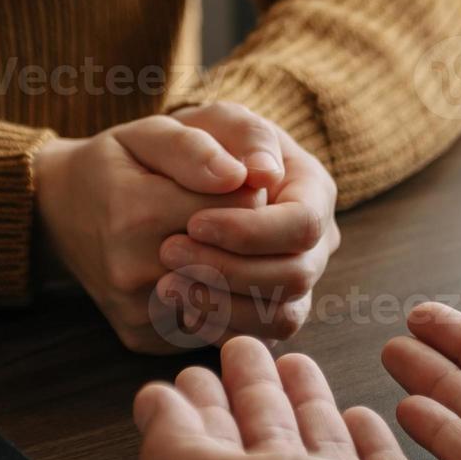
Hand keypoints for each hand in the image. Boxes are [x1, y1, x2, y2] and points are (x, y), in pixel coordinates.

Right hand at [34, 117, 263, 352]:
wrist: (58, 211)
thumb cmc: (114, 165)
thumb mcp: (148, 134)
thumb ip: (196, 148)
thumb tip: (249, 177)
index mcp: (138, 213)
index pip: (242, 208)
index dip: (251, 192)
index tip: (236, 182)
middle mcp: (133, 272)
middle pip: (239, 260)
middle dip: (249, 237)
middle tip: (232, 214)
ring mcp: (137, 312)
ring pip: (232, 302)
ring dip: (239, 274)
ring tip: (218, 244)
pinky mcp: (143, 338)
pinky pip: (208, 327)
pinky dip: (219, 303)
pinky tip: (202, 276)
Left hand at [134, 337, 436, 459]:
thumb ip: (184, 456)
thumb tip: (150, 409)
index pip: (212, 455)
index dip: (199, 412)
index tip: (192, 370)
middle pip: (265, 446)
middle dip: (249, 395)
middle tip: (239, 348)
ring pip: (321, 452)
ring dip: (303, 405)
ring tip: (295, 361)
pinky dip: (368, 442)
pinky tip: (364, 416)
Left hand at [153, 104, 340, 344]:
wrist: (147, 188)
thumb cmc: (180, 149)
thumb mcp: (200, 121)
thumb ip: (233, 133)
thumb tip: (261, 174)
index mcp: (310, 188)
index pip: (302, 223)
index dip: (250, 231)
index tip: (193, 223)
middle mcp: (312, 242)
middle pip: (296, 276)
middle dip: (230, 269)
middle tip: (168, 251)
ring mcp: (292, 284)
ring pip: (281, 318)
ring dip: (224, 305)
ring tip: (166, 284)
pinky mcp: (263, 315)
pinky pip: (255, 338)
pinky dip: (217, 327)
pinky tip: (178, 304)